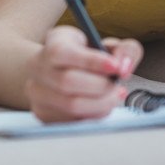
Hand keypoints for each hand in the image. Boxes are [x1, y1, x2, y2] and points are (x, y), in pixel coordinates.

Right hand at [25, 25, 142, 122]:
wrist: (65, 70)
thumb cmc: (91, 56)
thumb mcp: (110, 45)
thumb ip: (125, 50)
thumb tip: (123, 68)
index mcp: (54, 43)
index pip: (63, 53)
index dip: (92, 61)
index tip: (116, 67)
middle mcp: (38, 67)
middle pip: (67, 82)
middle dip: (100, 86)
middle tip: (118, 85)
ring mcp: (38, 93)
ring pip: (70, 105)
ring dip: (101, 103)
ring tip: (114, 96)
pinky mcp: (44, 115)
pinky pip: (72, 121)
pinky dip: (94, 115)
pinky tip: (102, 105)